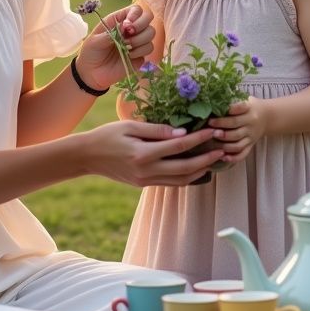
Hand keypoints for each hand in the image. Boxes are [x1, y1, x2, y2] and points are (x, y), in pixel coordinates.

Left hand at [75, 4, 154, 91]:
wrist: (91, 74)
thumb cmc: (91, 52)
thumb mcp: (95, 40)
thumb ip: (110, 33)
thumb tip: (126, 29)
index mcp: (119, 20)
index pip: (136, 9)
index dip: (135, 14)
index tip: (127, 25)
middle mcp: (131, 29)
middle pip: (148, 18)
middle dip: (141, 25)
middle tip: (129, 34)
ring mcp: (137, 42)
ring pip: (151, 33)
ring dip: (140, 39)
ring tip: (126, 47)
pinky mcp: (140, 55)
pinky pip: (149, 49)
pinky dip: (140, 51)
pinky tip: (129, 55)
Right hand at [80, 120, 227, 187]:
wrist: (87, 157)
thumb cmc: (107, 135)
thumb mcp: (130, 126)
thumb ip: (157, 130)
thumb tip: (182, 132)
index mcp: (143, 154)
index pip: (178, 146)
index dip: (198, 139)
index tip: (213, 131)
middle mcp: (147, 170)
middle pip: (185, 168)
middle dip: (206, 160)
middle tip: (222, 150)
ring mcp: (146, 180)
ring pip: (180, 180)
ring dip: (200, 171)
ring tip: (214, 161)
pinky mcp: (144, 184)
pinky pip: (171, 183)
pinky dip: (186, 177)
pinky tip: (196, 169)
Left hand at [210, 98, 267, 163]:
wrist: (268, 117)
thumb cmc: (250, 107)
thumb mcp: (245, 99)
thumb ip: (232, 100)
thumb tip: (210, 100)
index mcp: (249, 108)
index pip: (239, 108)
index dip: (227, 110)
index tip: (215, 110)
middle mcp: (251, 123)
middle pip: (235, 125)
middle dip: (221, 126)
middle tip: (209, 127)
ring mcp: (251, 136)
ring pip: (238, 142)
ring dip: (224, 143)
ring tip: (213, 141)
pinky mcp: (251, 145)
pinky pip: (243, 153)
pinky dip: (234, 157)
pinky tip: (223, 157)